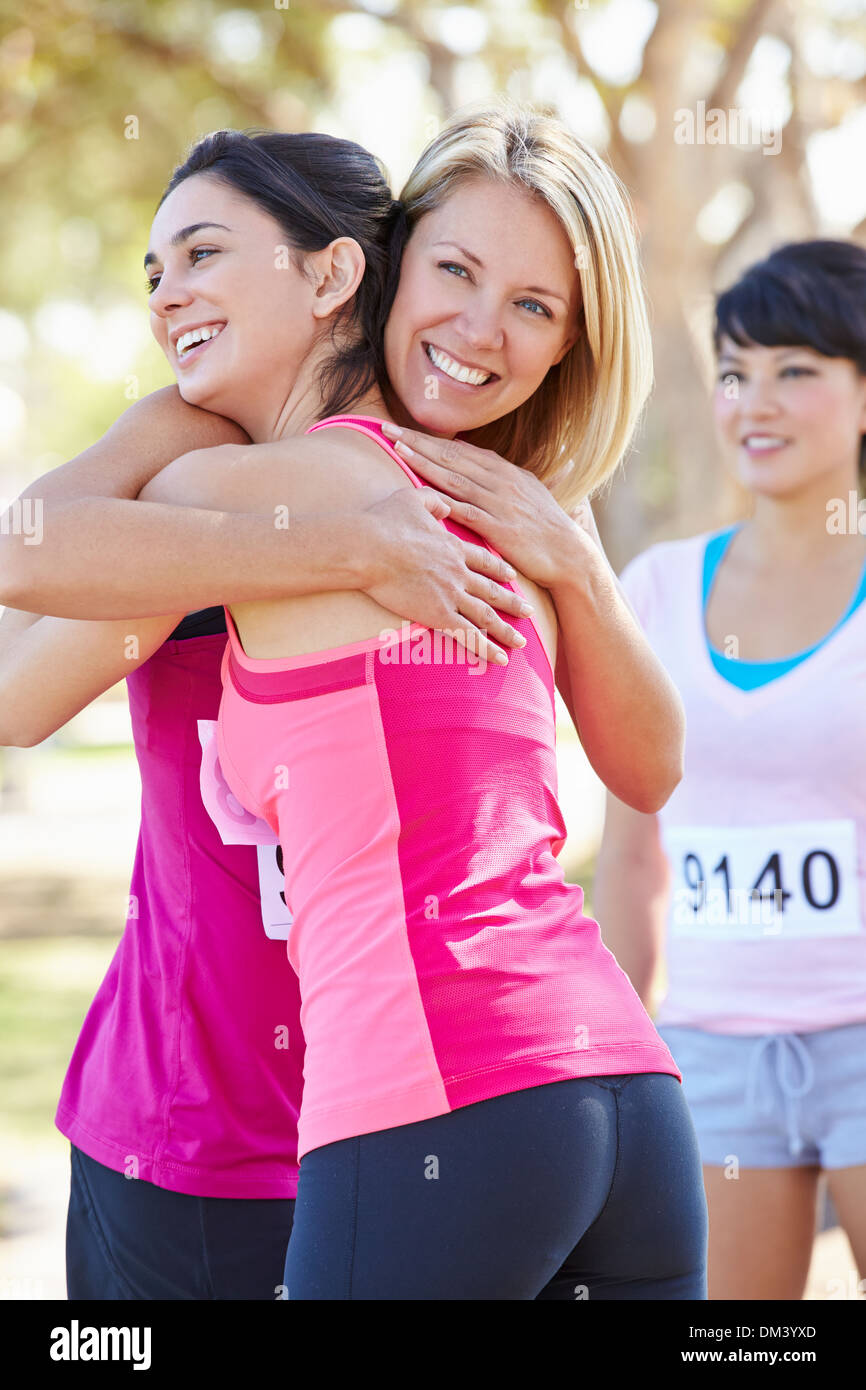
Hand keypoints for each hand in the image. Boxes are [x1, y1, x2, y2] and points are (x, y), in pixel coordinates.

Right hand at [361, 485, 533, 666]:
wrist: (370, 548)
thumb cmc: (384, 522)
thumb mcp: (413, 499)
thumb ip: (434, 501)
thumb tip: (447, 504)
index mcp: (454, 547)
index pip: (484, 561)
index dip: (500, 570)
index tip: (513, 577)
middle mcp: (459, 572)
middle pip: (493, 590)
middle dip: (513, 602)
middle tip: (530, 612)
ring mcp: (452, 594)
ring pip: (486, 616)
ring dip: (505, 630)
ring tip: (520, 642)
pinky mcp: (439, 614)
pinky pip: (469, 635)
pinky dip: (487, 649)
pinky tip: (500, 659)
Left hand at [380, 423, 583, 588]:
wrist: (569, 554)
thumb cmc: (547, 527)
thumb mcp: (530, 494)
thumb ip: (507, 478)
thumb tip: (493, 465)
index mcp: (505, 471)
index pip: (461, 450)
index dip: (431, 440)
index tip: (405, 431)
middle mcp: (501, 481)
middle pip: (452, 457)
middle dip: (418, 442)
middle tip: (388, 429)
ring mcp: (500, 503)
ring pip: (454, 478)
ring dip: (424, 462)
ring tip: (398, 449)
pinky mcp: (499, 527)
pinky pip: (466, 510)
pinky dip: (443, 499)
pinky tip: (423, 491)